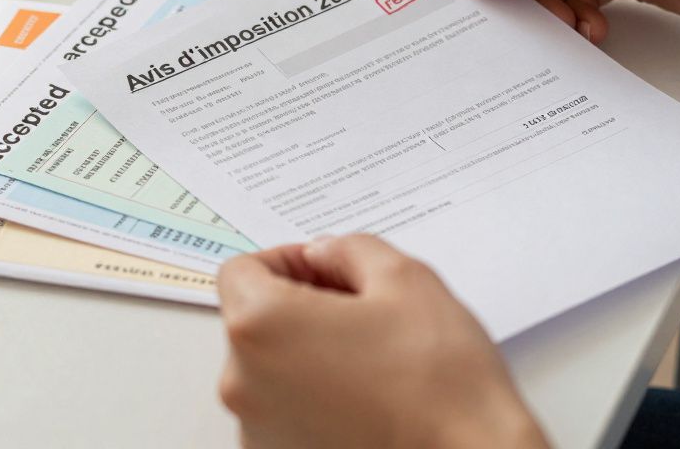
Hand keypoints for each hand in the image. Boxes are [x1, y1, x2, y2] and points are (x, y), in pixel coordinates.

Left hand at [216, 234, 548, 448]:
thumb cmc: (440, 381)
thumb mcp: (403, 278)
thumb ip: (348, 249)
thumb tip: (324, 254)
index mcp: (261, 326)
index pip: (239, 271)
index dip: (286, 261)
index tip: (324, 269)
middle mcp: (242, 383)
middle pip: (251, 320)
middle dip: (299, 304)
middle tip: (358, 306)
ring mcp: (258, 430)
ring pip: (268, 368)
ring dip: (306, 351)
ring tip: (370, 355)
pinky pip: (282, 411)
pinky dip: (313, 396)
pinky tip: (366, 394)